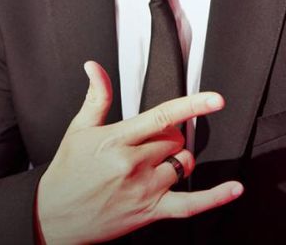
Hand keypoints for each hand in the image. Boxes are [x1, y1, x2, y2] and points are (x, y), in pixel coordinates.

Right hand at [35, 61, 243, 243]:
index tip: (215, 99)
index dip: (193, 105)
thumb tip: (94, 67)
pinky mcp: (150, 212)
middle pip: (174, 139)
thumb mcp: (78, 131)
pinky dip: (215, 197)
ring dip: (179, 158)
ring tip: (159, 162)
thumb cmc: (66, 174)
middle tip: (150, 141)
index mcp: (116, 140)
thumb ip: (96, 97)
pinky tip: (234, 189)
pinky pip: (190, 205)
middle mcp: (133, 164)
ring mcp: (143, 190)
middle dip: (170, 136)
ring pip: (183, 164)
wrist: (51, 219)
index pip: (162, 117)